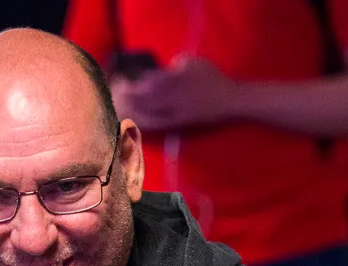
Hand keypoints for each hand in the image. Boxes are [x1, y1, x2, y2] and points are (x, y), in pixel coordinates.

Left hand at [113, 57, 233, 131]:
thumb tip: (162, 70)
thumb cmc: (211, 77)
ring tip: (123, 108)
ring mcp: (177, 109)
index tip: (124, 82)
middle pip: (147, 96)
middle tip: (118, 96)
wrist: (228, 99)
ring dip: (136, 109)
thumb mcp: (194, 61)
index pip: (150, 80)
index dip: (136, 83)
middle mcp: (175, 94)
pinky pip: (160, 122)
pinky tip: (138, 121)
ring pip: (152, 110)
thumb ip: (176, 63)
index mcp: (177, 78)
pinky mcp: (180, 121)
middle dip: (131, 97)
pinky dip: (147, 121)